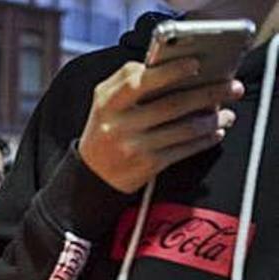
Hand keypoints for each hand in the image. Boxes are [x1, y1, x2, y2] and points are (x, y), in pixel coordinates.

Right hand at [78, 58, 242, 192]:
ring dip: (212, 119)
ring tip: (226, 113)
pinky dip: (204, 140)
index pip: (140, 81)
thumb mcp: (104, 101)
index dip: (170, 72)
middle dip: (208, 94)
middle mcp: (119, 125)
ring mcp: (134, 147)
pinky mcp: (147, 166)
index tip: (195, 64)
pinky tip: (214, 132)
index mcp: (108, 102)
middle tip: (230, 87)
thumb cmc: (105, 129)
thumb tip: (164, 63)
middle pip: (172, 104)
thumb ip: (126, 78)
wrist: (92, 174)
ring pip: (184, 129)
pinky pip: (184, 150)